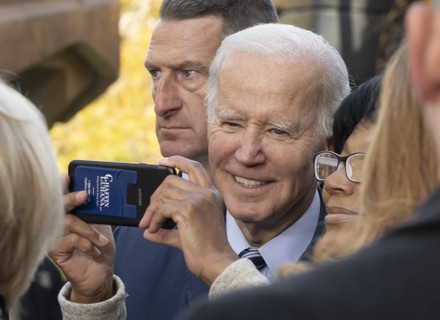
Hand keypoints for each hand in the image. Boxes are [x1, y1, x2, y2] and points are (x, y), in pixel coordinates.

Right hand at [48, 174, 114, 302]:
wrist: (101, 272)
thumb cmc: (101, 246)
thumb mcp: (103, 225)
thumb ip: (98, 211)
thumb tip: (105, 192)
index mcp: (70, 214)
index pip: (61, 196)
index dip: (61, 185)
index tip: (67, 176)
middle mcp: (58, 223)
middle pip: (58, 206)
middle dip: (71, 198)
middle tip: (85, 195)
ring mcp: (55, 236)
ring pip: (67, 222)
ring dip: (88, 230)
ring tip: (102, 239)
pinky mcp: (55, 251)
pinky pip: (68, 239)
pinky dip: (85, 243)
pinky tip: (94, 249)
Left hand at [140, 156, 237, 284]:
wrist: (215, 262)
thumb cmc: (206, 249)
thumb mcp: (186, 232)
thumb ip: (168, 227)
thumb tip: (148, 230)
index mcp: (211, 194)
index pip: (194, 167)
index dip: (177, 160)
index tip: (162, 161)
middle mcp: (207, 193)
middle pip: (171, 180)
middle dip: (155, 196)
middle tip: (149, 215)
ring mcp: (199, 199)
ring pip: (164, 194)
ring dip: (152, 210)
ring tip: (151, 226)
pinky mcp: (190, 209)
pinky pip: (162, 208)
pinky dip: (154, 219)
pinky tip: (154, 230)